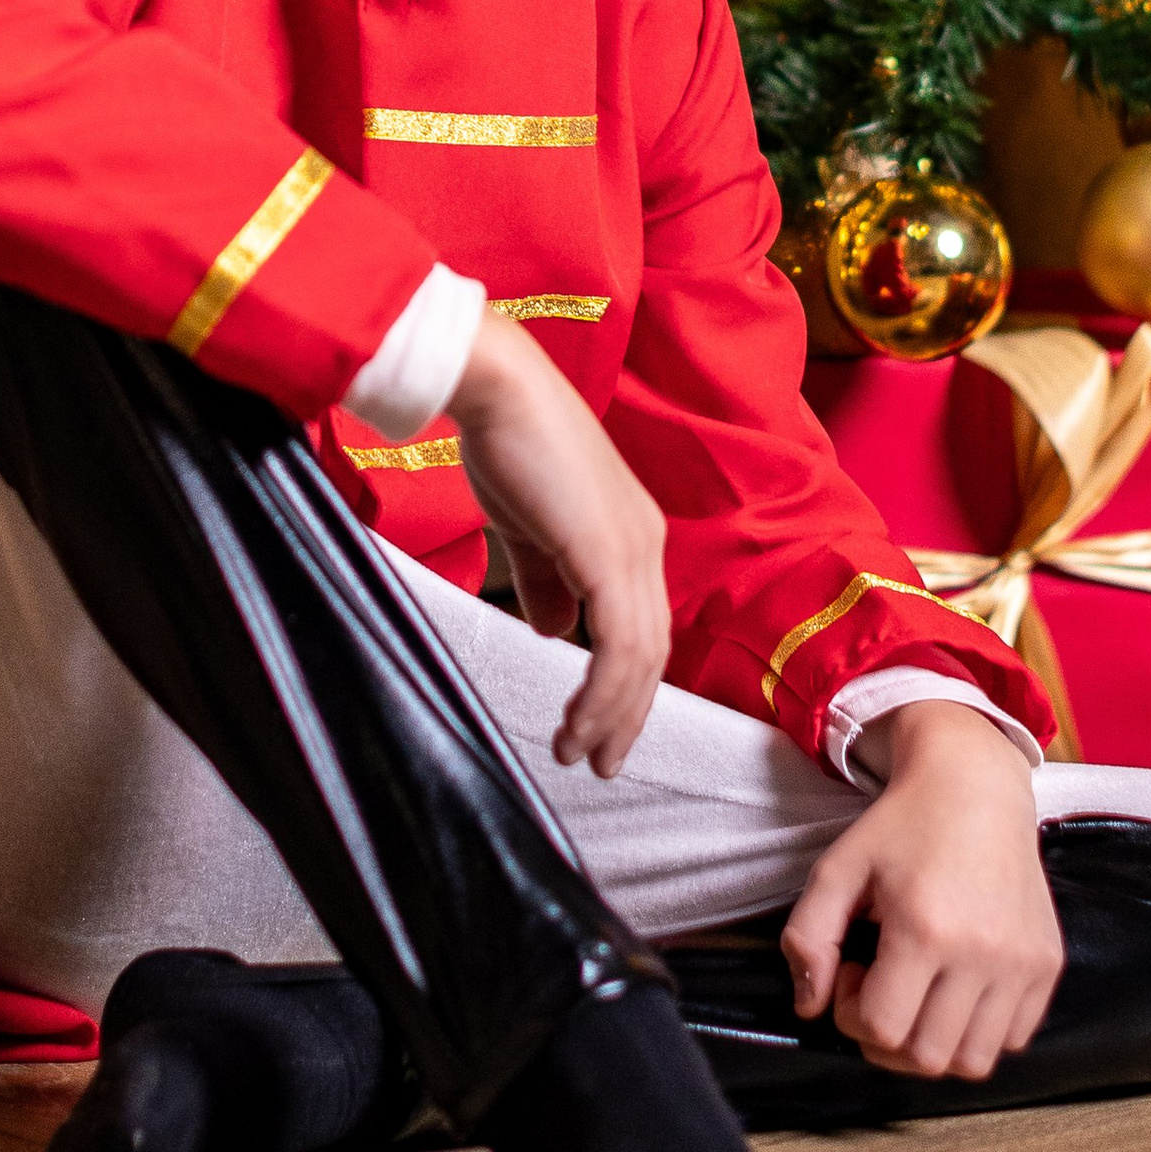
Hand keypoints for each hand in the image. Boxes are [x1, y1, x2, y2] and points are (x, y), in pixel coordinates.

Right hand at [449, 315, 668, 776]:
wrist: (498, 388)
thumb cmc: (507, 443)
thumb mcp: (527, 527)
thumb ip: (545, 580)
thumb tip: (554, 630)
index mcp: (631, 534)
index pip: (641, 627)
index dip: (624, 685)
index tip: (597, 730)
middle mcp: (645, 544)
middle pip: (651, 651)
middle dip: (626, 715)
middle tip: (599, 763)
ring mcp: (634, 548)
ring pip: (639, 656)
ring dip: (610, 715)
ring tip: (578, 754)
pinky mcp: (610, 554)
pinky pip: (617, 645)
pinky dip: (600, 694)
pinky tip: (576, 723)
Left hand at [781, 700, 1059, 1079]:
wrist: (976, 786)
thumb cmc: (902, 826)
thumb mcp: (836, 869)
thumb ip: (807, 939)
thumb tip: (809, 1007)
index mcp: (925, 928)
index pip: (881, 1031)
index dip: (852, 1015)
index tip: (853, 972)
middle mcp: (982, 952)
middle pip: (927, 1058)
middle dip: (890, 1037)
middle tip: (884, 982)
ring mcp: (1021, 962)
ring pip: (973, 1061)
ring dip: (936, 1043)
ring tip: (920, 990)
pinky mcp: (1047, 963)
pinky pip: (1013, 1038)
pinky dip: (980, 1030)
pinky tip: (957, 986)